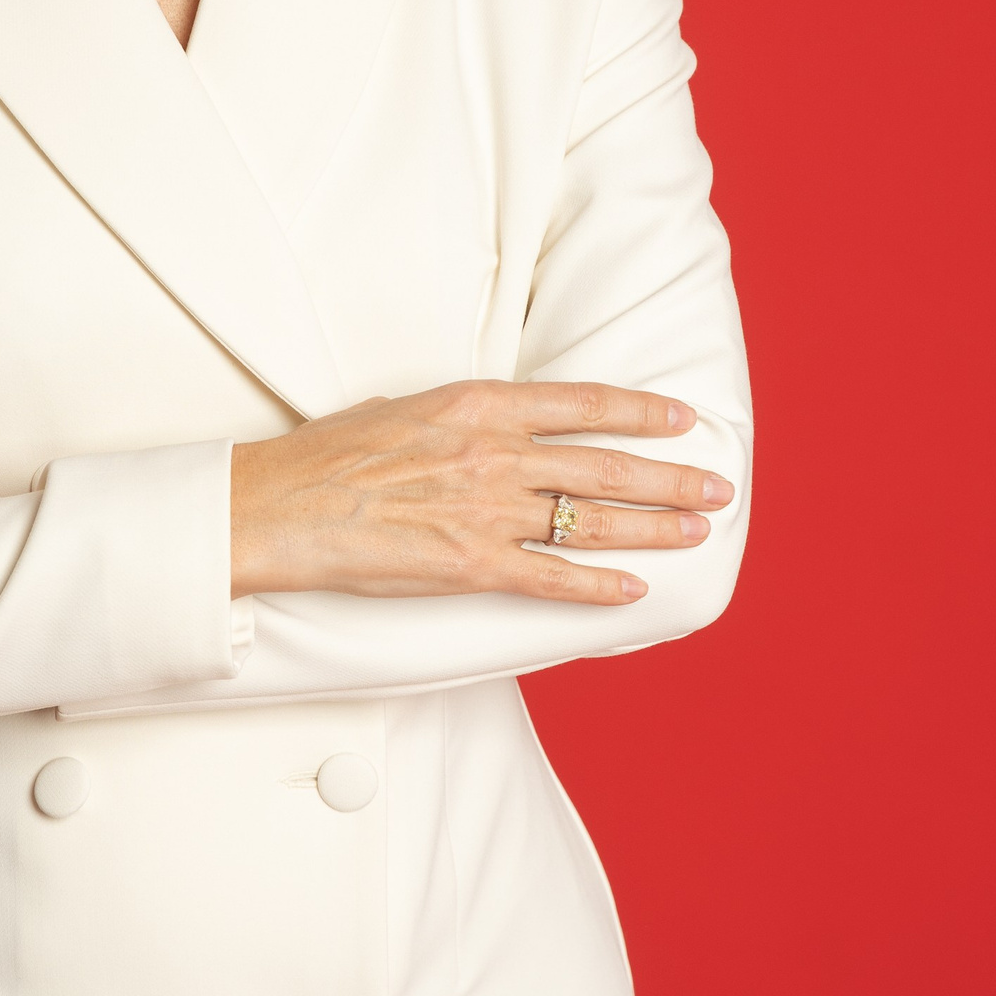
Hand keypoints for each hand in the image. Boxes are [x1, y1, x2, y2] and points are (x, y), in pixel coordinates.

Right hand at [229, 379, 733, 603]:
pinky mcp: (471, 566)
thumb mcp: (402, 407)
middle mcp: (494, 453)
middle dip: (670, 478)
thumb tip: (489, 420)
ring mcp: (486, 511)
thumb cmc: (327, 457)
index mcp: (478, 404)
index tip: (681, 420)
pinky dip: (598, 587)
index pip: (583, 403)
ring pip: (590, 520)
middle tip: (716, 487)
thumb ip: (458, 416)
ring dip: (652, 528)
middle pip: (604, 465)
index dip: (641, 412)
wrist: (278, 506)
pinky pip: (551, 580)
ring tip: (694, 532)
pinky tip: (632, 591)